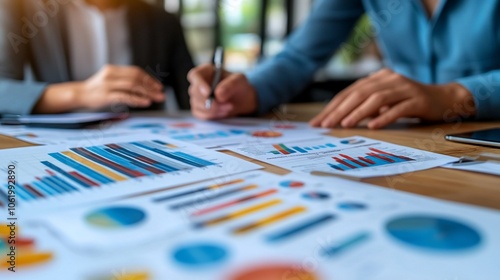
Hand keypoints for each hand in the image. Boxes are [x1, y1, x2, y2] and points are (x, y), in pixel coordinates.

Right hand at [76, 65, 164, 108]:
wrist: (78, 95)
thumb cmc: (96, 90)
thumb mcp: (109, 80)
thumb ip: (123, 81)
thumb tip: (144, 87)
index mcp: (113, 69)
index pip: (135, 71)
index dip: (149, 79)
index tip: (158, 86)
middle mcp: (111, 74)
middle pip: (136, 78)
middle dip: (151, 86)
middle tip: (161, 93)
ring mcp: (108, 85)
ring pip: (132, 86)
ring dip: (147, 93)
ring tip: (157, 98)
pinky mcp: (106, 96)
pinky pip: (125, 96)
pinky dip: (137, 99)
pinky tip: (146, 102)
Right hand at [187, 64, 257, 119]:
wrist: (242, 100)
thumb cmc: (238, 86)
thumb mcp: (240, 81)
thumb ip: (231, 84)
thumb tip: (218, 94)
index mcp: (206, 71)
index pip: (195, 75)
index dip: (199, 84)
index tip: (208, 93)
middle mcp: (198, 83)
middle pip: (195, 92)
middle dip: (211, 101)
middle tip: (228, 104)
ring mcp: (197, 97)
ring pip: (197, 105)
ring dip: (214, 109)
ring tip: (229, 107)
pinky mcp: (199, 109)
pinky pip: (200, 114)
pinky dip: (213, 115)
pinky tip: (224, 112)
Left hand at [310, 68, 475, 128]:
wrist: (444, 99)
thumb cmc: (408, 103)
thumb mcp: (384, 102)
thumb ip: (365, 107)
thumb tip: (338, 119)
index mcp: (378, 78)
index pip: (350, 92)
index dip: (332, 106)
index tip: (318, 121)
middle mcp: (389, 79)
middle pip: (360, 94)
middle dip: (340, 110)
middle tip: (326, 124)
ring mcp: (405, 88)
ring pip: (377, 99)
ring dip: (358, 113)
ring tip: (344, 125)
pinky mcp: (418, 100)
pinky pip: (399, 108)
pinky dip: (384, 116)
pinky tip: (373, 126)